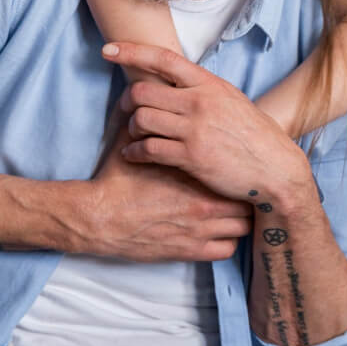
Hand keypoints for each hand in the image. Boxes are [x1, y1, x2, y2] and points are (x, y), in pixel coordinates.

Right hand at [80, 124, 251, 261]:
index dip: (236, 170)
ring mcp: (199, 230)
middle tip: (235, 190)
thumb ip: (149, 124)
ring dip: (238, 220)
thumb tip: (147, 94)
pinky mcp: (190, 251)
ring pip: (243, 227)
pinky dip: (226, 242)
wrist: (100, 218)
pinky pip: (227, 249)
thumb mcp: (133, 144)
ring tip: (229, 213)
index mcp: (193, 174)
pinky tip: (216, 233)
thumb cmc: (116, 182)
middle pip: (246, 200)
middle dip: (242, 195)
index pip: (234, 170)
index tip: (232, 168)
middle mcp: (203, 204)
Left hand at [107, 41, 311, 206]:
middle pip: (142, 92)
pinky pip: (148, 149)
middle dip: (127, 101)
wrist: (276, 169)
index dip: (132, 51)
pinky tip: (132, 154)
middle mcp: (199, 102)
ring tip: (134, 134)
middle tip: (125, 110)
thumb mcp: (230, 100)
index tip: (108, 50)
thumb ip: (201, 89)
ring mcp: (194, 130)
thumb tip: (173, 79)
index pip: (163, 59)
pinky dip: (133, 152)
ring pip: (141, 120)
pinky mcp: (191, 157)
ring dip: (131, 128)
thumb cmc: (252, 134)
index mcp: (209, 84)